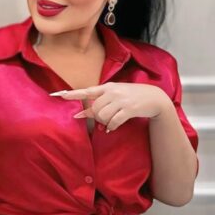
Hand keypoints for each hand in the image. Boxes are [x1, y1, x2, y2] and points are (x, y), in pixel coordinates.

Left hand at [56, 83, 170, 132]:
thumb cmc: (132, 96)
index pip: (86, 91)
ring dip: (105, 122)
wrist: (155, 97)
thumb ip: (98, 103)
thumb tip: (78, 114)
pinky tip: (114, 127)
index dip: (73, 94)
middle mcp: (113, 92)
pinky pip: (113, 121)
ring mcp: (121, 100)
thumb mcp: (115, 95)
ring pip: (103, 115)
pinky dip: (112, 126)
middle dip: (97, 118)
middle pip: (95, 109)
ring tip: (111, 122)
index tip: (59, 95)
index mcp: (107, 87)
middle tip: (105, 120)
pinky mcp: (129, 109)